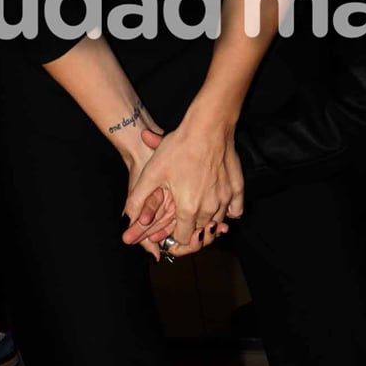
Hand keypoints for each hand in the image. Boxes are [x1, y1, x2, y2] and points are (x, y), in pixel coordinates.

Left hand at [121, 118, 242, 258]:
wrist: (208, 127)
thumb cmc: (179, 148)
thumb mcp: (152, 172)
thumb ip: (138, 199)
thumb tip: (128, 219)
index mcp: (188, 208)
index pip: (184, 239)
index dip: (175, 236)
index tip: (171, 228)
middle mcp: (210, 208)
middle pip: (200, 232)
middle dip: (190, 228)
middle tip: (182, 215)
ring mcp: (226, 199)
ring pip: (216, 222)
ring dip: (206, 219)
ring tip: (197, 205)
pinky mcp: (237, 189)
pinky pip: (234, 211)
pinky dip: (226, 210)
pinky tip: (217, 201)